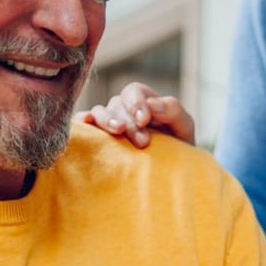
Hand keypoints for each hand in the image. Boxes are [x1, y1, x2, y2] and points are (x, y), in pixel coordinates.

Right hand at [79, 82, 196, 148]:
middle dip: (130, 122)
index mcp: (143, 101)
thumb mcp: (184, 127)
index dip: (137, 102)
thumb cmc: (179, 148)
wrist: (170, 174)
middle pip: (117, 104)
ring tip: (117, 132)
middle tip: (143, 142)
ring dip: (107, 120)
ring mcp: (109, 122)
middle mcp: (123, 109)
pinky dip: (82, 121)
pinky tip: (85, 124)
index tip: (144, 120)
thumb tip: (152, 104)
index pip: (133, 91)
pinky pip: (84, 124)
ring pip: (99, 112)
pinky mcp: (96, 138)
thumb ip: (173, 111)